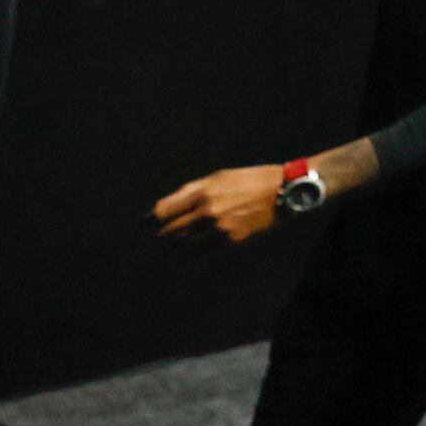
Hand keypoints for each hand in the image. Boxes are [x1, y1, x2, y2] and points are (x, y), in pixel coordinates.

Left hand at [155, 165, 285, 244]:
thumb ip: (194, 191)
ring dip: (179, 243)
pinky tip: (195, 248)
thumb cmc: (249, 179)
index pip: (165, 209)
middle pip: (172, 229)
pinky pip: (206, 248)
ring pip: (187, 243)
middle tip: (157, 236)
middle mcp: (207, 210)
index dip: (151, 218)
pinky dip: (198, 249)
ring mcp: (219, 227)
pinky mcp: (231, 238)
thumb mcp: (219, 177)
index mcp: (202, 192)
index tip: (144, 223)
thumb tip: (171, 206)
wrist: (281, 191)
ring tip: (174, 244)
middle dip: (162, 233)